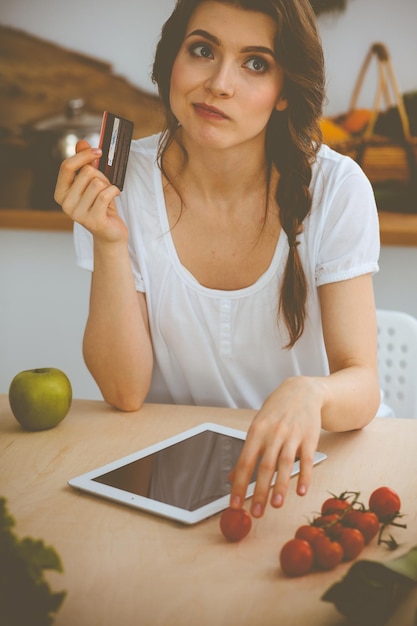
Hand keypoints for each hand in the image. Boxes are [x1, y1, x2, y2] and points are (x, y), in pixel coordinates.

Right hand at [54, 140, 126, 242]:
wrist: (109, 232)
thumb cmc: (100, 205)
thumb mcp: (91, 182)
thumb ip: (84, 163)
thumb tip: (81, 142)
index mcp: (60, 193)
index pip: (67, 167)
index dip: (83, 155)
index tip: (98, 151)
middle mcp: (65, 204)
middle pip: (87, 173)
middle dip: (101, 175)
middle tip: (104, 186)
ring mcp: (78, 214)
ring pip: (98, 183)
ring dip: (108, 186)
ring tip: (108, 196)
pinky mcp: (93, 220)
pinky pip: (106, 194)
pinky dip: (114, 191)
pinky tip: (114, 196)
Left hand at [229, 376, 322, 517]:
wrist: (302, 391)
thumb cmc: (277, 411)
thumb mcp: (258, 426)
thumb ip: (247, 452)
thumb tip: (232, 477)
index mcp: (257, 431)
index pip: (245, 462)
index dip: (239, 485)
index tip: (234, 504)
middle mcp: (273, 434)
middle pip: (265, 466)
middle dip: (259, 492)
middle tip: (255, 513)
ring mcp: (292, 436)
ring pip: (285, 464)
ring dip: (280, 486)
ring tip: (275, 505)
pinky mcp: (310, 438)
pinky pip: (307, 460)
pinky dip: (304, 477)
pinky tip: (300, 491)